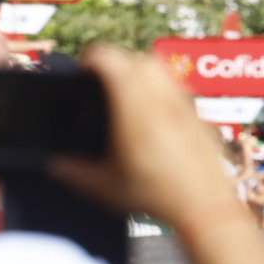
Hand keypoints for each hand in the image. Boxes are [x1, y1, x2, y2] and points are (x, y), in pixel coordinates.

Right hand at [48, 46, 239, 228]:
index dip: (91, 58)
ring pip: (162, 69)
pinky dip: (161, 89)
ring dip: (141, 72)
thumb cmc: (154, 193)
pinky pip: (178, 87)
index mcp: (135, 105)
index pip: (111, 59)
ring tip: (126, 95)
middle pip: (138, 58)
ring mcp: (186, 103)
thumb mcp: (105, 187)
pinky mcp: (200, 113)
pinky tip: (153, 114)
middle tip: (100, 84)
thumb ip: (75, 172)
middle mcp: (163, 96)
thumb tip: (56, 164)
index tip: (80, 71)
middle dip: (116, 63)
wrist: (207, 205)